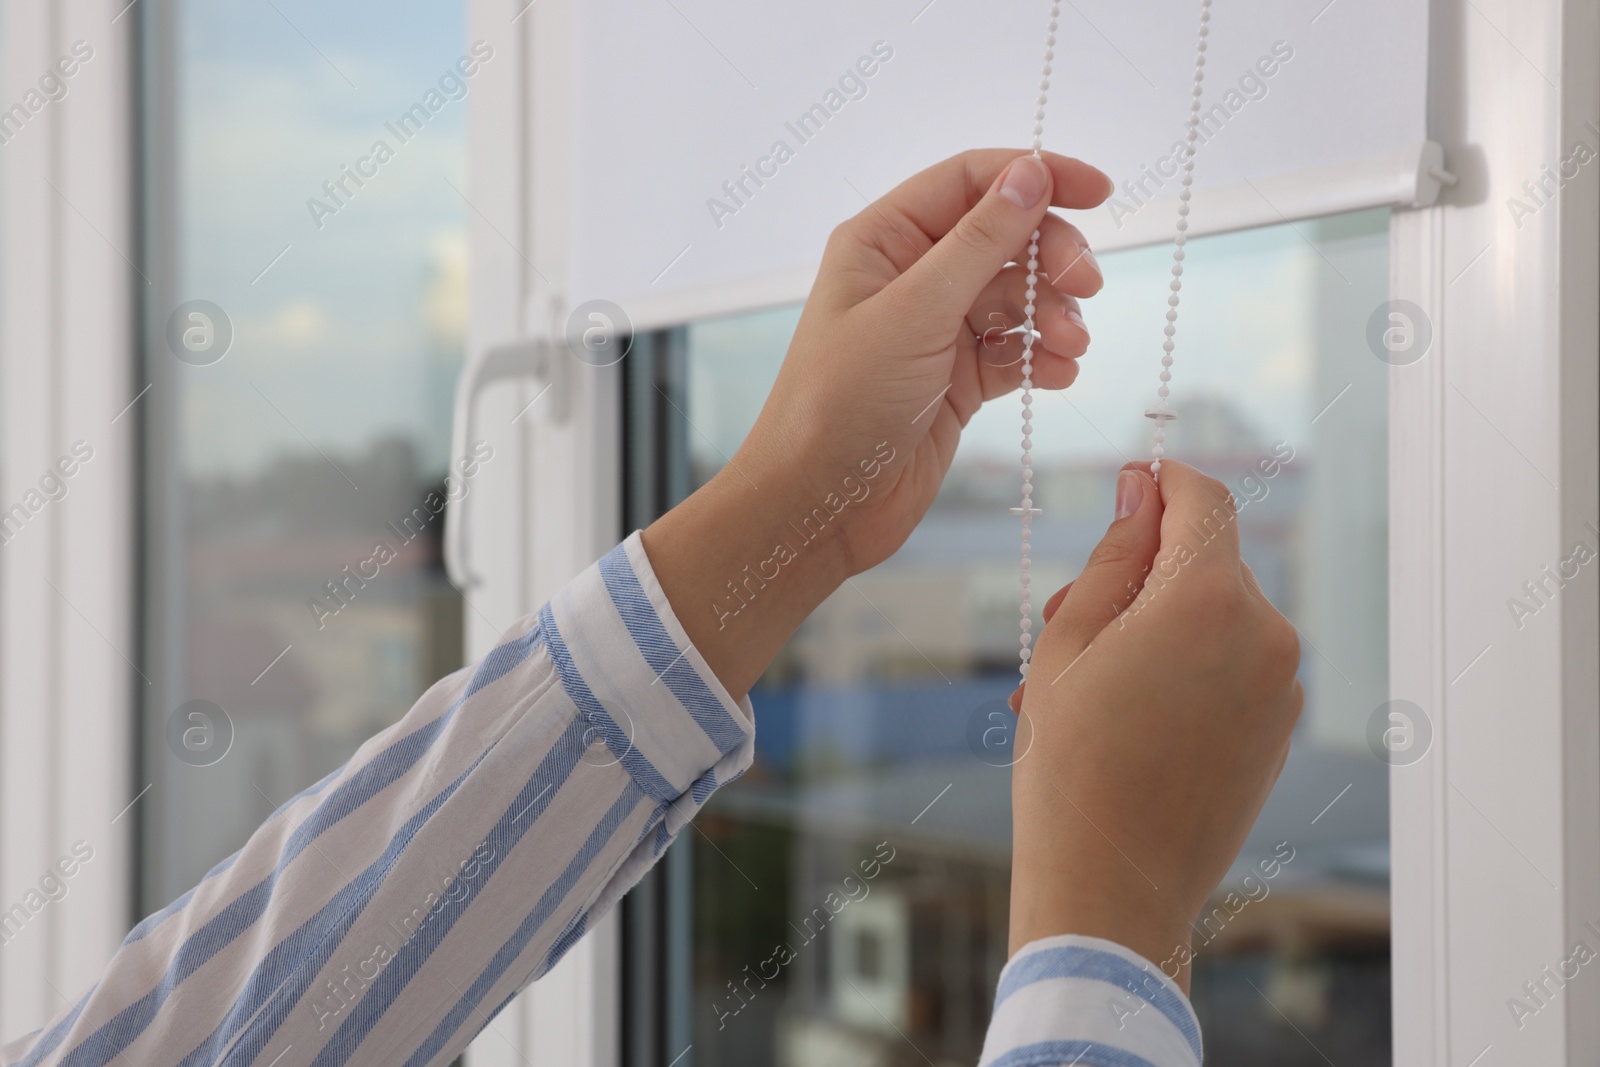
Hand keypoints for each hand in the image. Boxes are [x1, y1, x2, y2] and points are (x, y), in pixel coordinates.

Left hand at [646, 149, 1110, 698]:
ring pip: (1016, 296)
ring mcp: (934, 329)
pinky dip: (1041, 357)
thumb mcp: (914, 312)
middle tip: (1085, 288)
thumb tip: (1030, 174)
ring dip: (1052, 314)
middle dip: (1051, 257)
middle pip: (1004, 237)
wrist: (819, 505)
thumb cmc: (841, 404)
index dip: (1036, 176)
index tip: (1099, 191)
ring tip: (1068, 347)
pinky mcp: (955, 380)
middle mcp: (909, 276)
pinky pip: (1014, 350)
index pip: (970, 181)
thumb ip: (978, 242)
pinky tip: (1059, 375)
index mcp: (883, 240)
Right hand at [1008, 461, 1303, 991]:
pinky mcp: (1280, 730)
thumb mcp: (1067, 643)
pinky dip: (1185, 668)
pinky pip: (1234, 667)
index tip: (1129, 482)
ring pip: (1218, 616)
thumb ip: (1113, 556)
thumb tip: (1142, 491)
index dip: (1163, 481)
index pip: (1202, 500)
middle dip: (1142, 571)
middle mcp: (1265, 636)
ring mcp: (1281, 688)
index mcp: (1206, 602)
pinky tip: (1126, 716)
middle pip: (1207, 561)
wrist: (1111, 891)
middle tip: (1066, 615)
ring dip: (1158, 625)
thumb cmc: (1070, 768)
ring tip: (1087, 682)